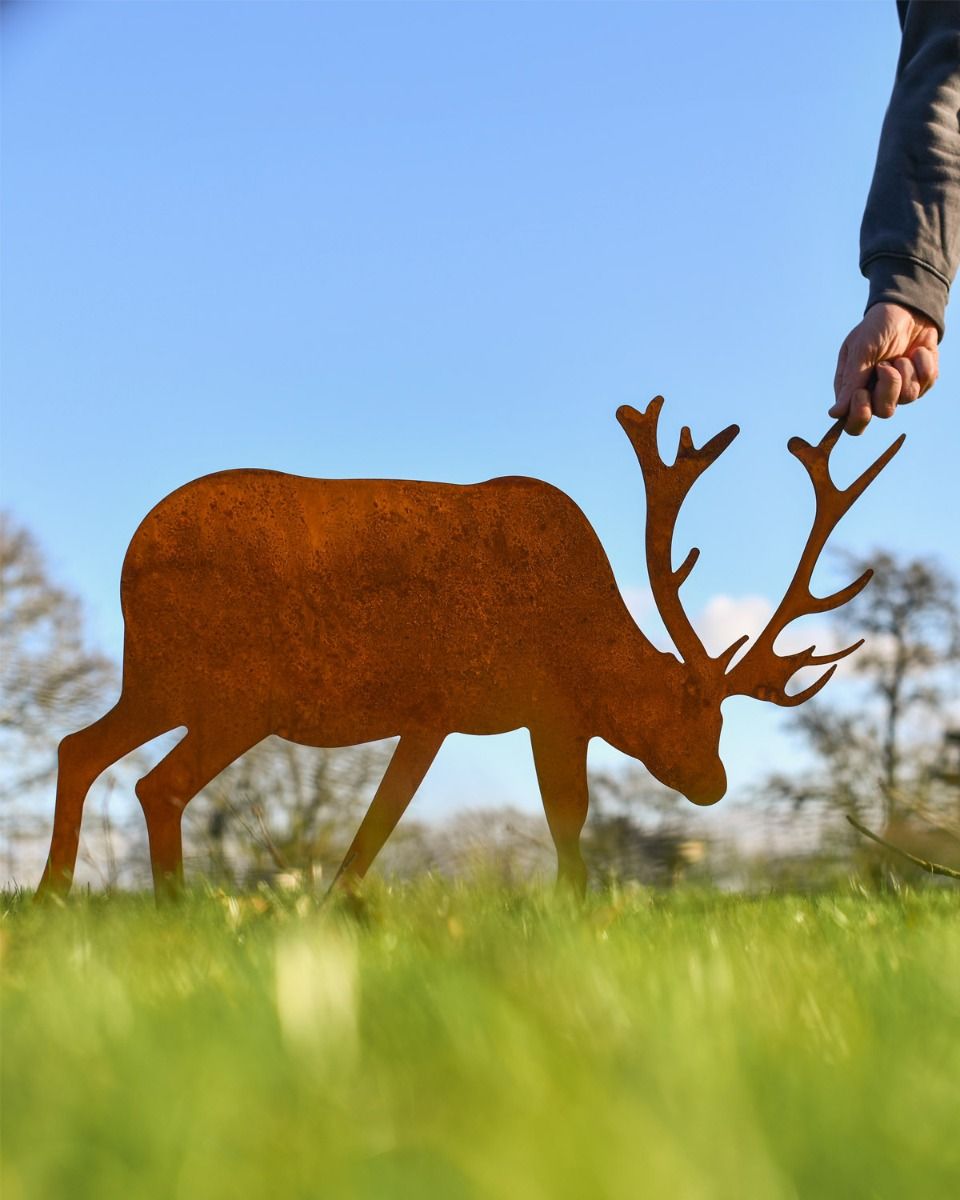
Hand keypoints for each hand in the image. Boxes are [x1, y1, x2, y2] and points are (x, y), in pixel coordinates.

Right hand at [830, 302, 938, 434]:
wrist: (907, 309)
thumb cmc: (876, 328)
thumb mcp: (860, 351)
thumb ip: (850, 383)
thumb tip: (835, 414)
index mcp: (854, 391)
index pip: (854, 424)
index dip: (859, 415)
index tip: (862, 393)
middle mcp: (877, 395)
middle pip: (883, 413)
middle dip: (887, 388)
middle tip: (885, 366)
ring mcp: (901, 390)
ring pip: (908, 397)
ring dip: (905, 369)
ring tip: (899, 354)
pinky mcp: (922, 382)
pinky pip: (926, 382)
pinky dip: (922, 362)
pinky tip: (916, 351)